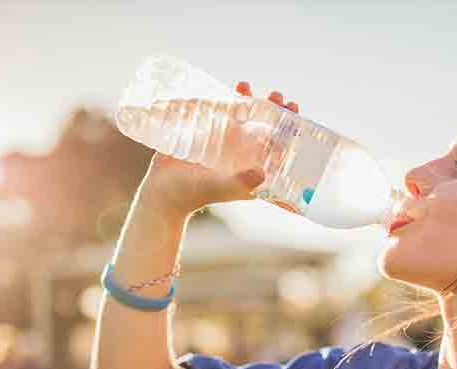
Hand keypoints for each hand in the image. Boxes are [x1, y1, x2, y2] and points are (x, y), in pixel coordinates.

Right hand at [140, 82, 299, 215]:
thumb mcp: (220, 188)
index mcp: (254, 168)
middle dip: (273, 109)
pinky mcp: (207, 134)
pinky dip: (227, 99)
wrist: (162, 192)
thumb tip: (262, 173)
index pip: (278, 146)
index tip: (294, 112)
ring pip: (243, 116)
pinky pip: (221, 112)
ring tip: (246, 86)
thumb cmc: (193, 194)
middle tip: (277, 95)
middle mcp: (243, 154)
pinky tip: (230, 89)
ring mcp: (226, 143)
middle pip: (264, 126)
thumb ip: (240, 183)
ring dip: (250, 100)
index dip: (289, 129)